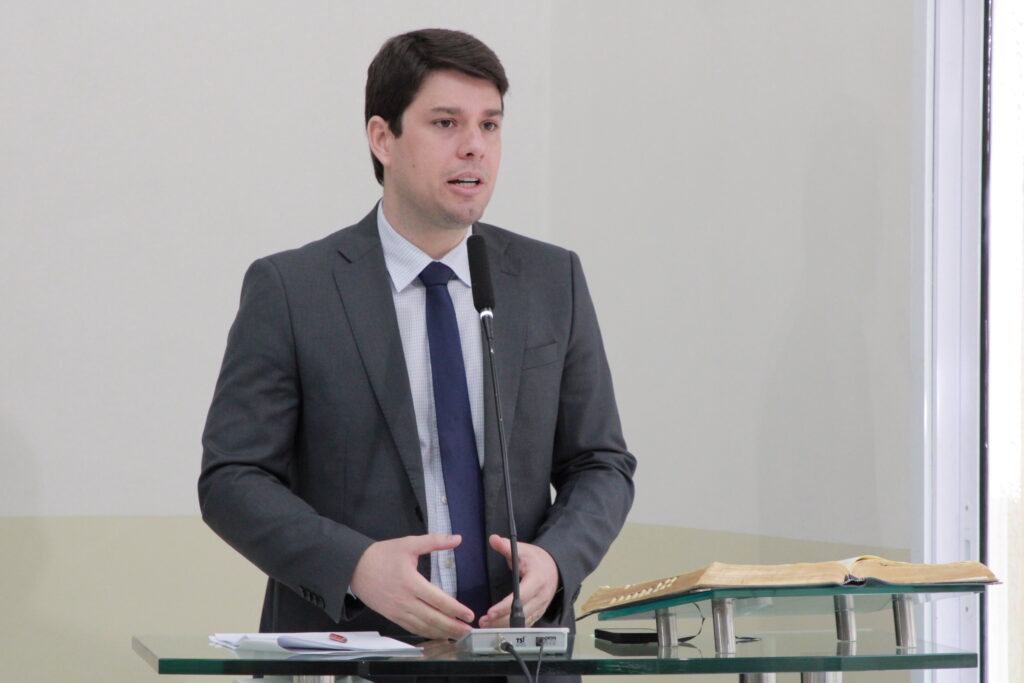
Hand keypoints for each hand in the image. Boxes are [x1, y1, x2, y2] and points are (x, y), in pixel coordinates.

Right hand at [350, 534, 474, 639]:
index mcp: (411, 582)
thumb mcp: (408, 544)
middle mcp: (405, 600)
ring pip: (423, 627)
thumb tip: (457, 538)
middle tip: (468, 631)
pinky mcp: (392, 616)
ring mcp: (398, 611)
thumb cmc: (382, 555)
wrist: (355, 567)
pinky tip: (438, 634)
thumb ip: (434, 541)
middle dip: (452, 626)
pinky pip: (412, 628)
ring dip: (442, 633)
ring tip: (457, 635)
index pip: (438, 600)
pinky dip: (427, 634)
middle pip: (433, 618)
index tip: (469, 614)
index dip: (455, 609)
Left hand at [479, 534, 558, 627]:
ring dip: (504, 626)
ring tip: (486, 627)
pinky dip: (512, 628)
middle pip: (520, 614)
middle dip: (500, 620)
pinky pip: (526, 624)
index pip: (519, 597)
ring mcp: (541, 607)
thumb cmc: (537, 560)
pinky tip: (498, 629)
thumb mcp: (522, 550)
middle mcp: (541, 597)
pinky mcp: (539, 613)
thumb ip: (506, 546)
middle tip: (483, 622)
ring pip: (522, 623)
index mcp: (537, 581)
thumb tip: (493, 539)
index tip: (490, 612)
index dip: (504, 607)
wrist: (555, 567)